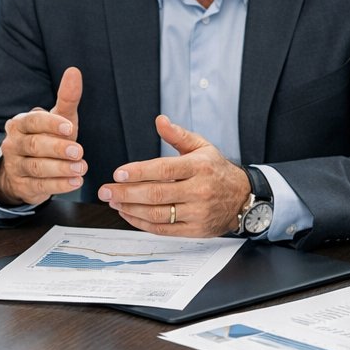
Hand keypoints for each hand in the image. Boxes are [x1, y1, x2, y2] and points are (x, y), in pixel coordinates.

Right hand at [0, 67, 85, 206]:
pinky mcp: (23, 186)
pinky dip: (59, 185)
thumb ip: (67, 98)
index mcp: (20, 123)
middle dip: (58, 148)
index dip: (51, 124)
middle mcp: (13, 143)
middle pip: (34, 145)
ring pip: (37, 167)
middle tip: (79, 151)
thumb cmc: (47, 138)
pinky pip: (40, 186)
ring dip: (61, 169)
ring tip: (81, 169)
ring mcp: (15, 166)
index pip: (33, 121)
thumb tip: (74, 71)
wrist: (26, 170)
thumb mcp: (58, 119)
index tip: (69, 128)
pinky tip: (75, 182)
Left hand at [97, 115, 249, 236]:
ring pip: (157, 214)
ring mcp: (197, 212)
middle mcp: (199, 190)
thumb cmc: (216, 171)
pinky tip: (128, 214)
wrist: (243, 198)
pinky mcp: (195, 230)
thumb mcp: (202, 147)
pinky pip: (163, 229)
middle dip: (126, 193)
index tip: (118, 174)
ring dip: (130, 209)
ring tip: (113, 202)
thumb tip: (160, 120)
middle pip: (156, 194)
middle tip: (105, 190)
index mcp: (199, 166)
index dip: (138, 172)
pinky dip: (142, 223)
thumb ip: (178, 135)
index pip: (164, 169)